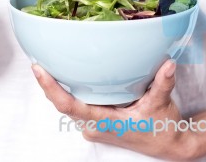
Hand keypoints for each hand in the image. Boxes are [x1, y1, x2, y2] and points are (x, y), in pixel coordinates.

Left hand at [32, 60, 194, 160]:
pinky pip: (77, 106)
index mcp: (105, 122)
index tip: (38, 70)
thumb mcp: (161, 104)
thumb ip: (163, 84)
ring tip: (46, 65)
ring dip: (57, 88)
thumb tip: (168, 64)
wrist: (168, 144)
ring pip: (69, 105)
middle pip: (63, 104)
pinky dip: (69, 92)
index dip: (51, 89)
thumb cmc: (162, 128)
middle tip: (37, 60)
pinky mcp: (97, 123)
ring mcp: (94, 126)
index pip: (69, 106)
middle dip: (48, 84)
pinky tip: (67, 76)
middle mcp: (94, 127)